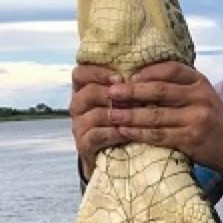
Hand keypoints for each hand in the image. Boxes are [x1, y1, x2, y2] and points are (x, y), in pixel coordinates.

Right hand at [70, 65, 127, 179]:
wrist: (116, 156)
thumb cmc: (124, 120)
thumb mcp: (123, 99)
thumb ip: (125, 84)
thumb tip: (145, 67)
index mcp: (83, 90)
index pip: (80, 74)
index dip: (98, 73)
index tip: (120, 78)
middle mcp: (78, 106)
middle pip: (87, 93)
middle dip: (112, 95)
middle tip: (133, 99)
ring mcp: (78, 127)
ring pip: (93, 115)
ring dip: (117, 114)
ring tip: (135, 116)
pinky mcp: (83, 145)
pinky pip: (96, 136)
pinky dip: (114, 133)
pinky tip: (129, 133)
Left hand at [108, 61, 222, 174]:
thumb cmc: (208, 116)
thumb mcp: (199, 94)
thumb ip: (176, 86)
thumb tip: (137, 79)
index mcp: (199, 81)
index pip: (171, 70)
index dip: (148, 72)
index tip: (128, 76)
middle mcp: (199, 97)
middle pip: (160, 91)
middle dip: (132, 92)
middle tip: (111, 93)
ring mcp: (196, 119)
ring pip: (156, 115)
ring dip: (130, 115)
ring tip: (110, 114)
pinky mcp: (190, 139)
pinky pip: (159, 135)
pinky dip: (139, 133)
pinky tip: (124, 131)